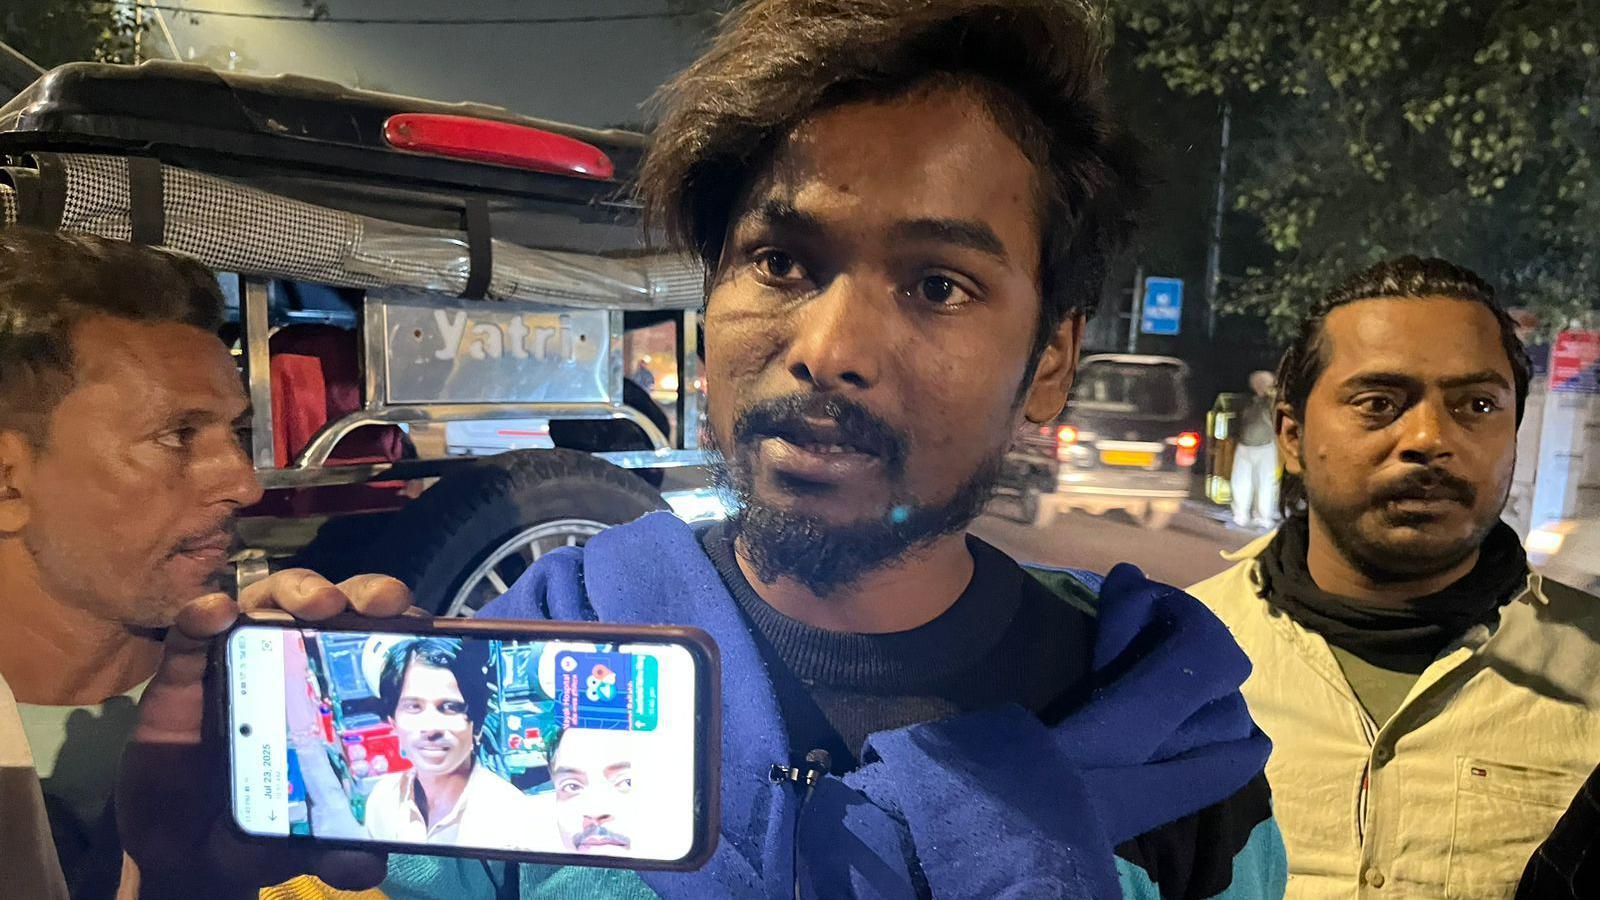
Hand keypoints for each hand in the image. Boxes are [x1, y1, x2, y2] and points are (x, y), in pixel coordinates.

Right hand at [118, 570, 412, 898]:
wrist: (182, 849)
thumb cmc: (256, 823)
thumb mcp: (302, 841)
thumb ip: (336, 851)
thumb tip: (368, 864)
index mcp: (333, 693)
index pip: (375, 640)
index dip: (400, 622)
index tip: (421, 621)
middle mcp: (290, 664)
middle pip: (334, 607)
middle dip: (362, 593)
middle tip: (381, 604)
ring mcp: (236, 661)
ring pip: (270, 602)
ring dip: (297, 590)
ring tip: (315, 602)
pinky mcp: (182, 673)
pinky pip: (189, 633)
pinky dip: (202, 615)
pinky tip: (215, 614)